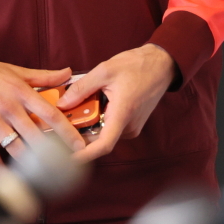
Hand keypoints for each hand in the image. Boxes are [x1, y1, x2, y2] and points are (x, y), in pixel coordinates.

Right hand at [0, 52, 82, 169]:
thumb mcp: (16, 70)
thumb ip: (44, 76)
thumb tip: (68, 73)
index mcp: (21, 92)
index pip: (51, 114)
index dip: (67, 131)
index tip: (79, 145)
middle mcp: (9, 107)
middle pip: (36, 136)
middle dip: (52, 154)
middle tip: (64, 167)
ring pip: (16, 148)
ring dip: (30, 165)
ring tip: (42, 177)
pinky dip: (0, 170)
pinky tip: (8, 180)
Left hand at [58, 44, 175, 161]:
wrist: (161, 65)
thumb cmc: (137, 66)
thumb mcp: (104, 71)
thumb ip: (82, 88)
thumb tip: (62, 104)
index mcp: (123, 114)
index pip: (104, 145)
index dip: (85, 155)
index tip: (69, 158)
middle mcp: (129, 126)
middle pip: (98, 139)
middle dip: (79, 131)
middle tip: (63, 118)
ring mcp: (132, 127)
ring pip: (103, 132)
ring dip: (89, 123)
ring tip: (79, 104)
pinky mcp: (132, 124)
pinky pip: (111, 127)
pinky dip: (99, 119)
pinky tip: (93, 103)